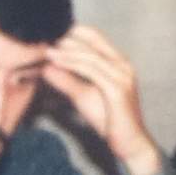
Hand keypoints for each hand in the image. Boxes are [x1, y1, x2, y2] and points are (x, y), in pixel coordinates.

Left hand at [43, 25, 162, 174]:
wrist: (130, 142)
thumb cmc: (110, 119)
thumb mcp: (83, 96)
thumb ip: (67, 80)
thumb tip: (47, 67)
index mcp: (118, 62)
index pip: (95, 37)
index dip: (73, 31)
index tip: (50, 33)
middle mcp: (122, 64)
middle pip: (94, 39)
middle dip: (68, 35)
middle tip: (45, 35)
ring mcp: (122, 75)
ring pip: (90, 54)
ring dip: (66, 50)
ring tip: (46, 49)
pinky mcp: (117, 88)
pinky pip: (91, 70)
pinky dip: (71, 64)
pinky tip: (55, 62)